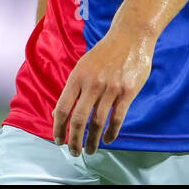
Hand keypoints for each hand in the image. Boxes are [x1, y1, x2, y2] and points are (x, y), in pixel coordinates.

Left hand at [53, 25, 154, 154]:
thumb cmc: (105, 53)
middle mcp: (93, 83)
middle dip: (74, 140)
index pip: (63, 108)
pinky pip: (117, 118)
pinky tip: (108, 139)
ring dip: (93, 141)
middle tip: (73, 152)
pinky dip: (111, 132)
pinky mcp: (128, 92)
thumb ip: (72, 90)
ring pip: (98, 123)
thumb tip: (58, 113)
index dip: (58, 128)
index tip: (58, 140)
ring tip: (90, 150)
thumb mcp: (83, 66)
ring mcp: (111, 88)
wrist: (131, 36)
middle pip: (79, 119)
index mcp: (78, 76)